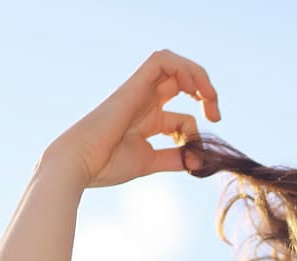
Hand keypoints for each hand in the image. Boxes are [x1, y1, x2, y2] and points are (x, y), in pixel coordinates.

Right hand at [45, 50, 219, 188]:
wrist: (80, 164)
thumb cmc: (107, 164)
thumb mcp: (150, 162)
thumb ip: (174, 159)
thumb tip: (200, 162)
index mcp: (149, 120)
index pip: (184, 115)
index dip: (199, 130)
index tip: (199, 149)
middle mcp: (145, 101)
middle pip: (182, 80)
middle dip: (207, 93)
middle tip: (216, 115)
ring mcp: (140, 91)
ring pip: (173, 64)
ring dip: (198, 76)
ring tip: (208, 98)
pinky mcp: (134, 85)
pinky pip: (161, 60)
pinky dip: (182, 68)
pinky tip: (192, 90)